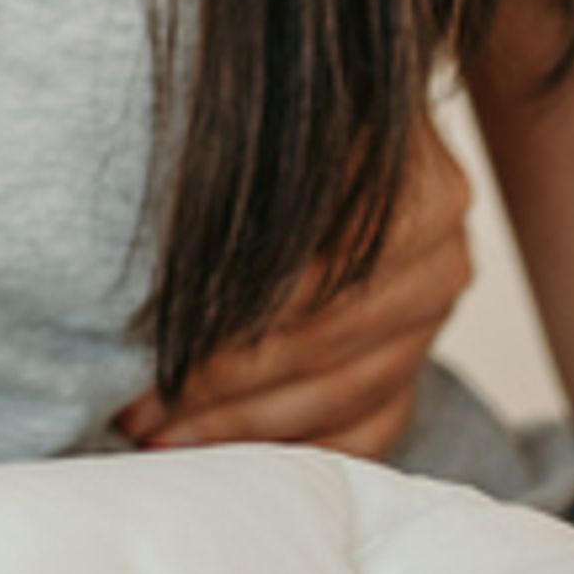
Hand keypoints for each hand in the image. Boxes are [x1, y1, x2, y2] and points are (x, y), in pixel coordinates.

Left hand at [122, 108, 475, 459]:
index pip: (312, 275)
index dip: (220, 316)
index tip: (140, 346)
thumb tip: (151, 244)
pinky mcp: (417, 360)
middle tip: (133, 409)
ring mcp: (434, 316)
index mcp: (413, 187)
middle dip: (218, 386)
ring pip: (342, 397)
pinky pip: (368, 430)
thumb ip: (231, 172)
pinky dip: (297, 451)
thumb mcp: (259, 121)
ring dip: (243, 429)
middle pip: (324, 343)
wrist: (341, 119)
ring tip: (158, 436)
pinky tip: (228, 459)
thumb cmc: (277, 114)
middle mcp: (440, 256)